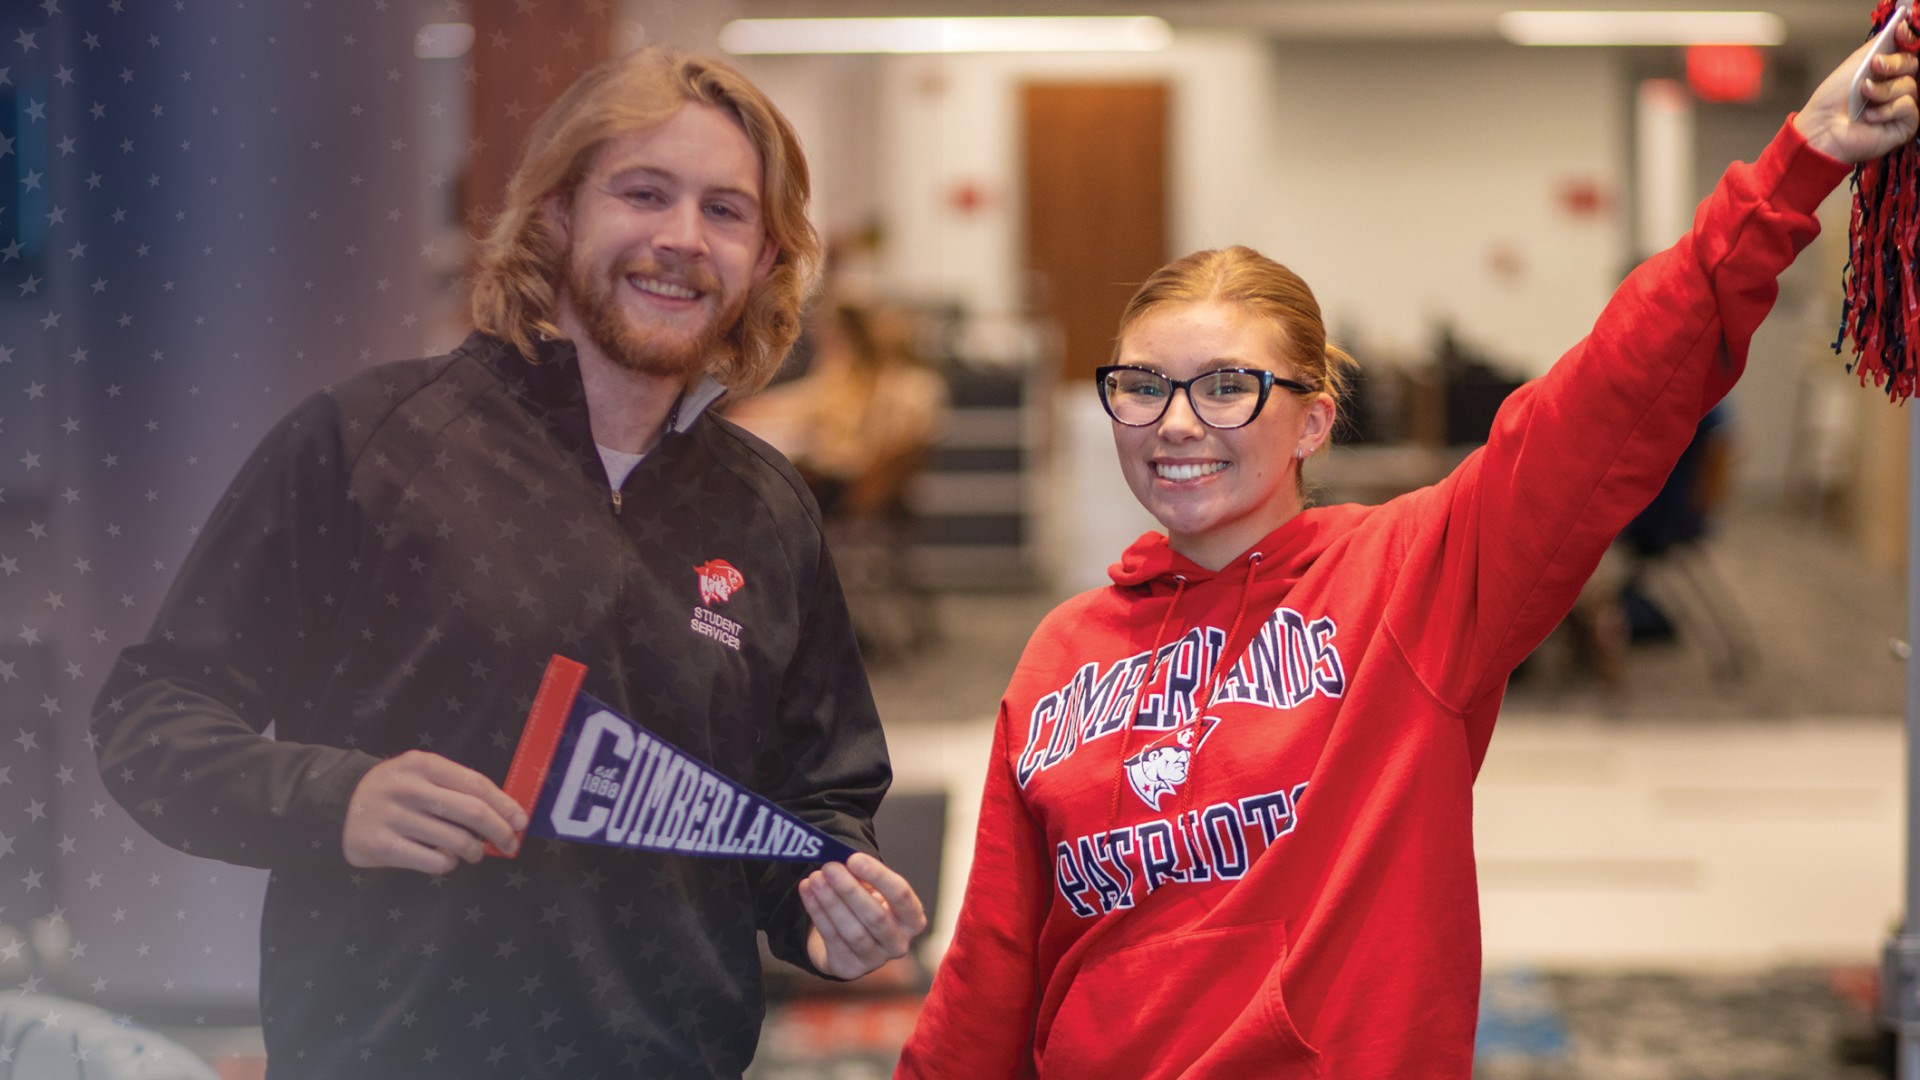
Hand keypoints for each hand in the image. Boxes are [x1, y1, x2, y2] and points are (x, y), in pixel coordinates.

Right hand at [342, 750, 528, 873]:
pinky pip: (434, 862)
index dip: (505, 805)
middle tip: (510, 845)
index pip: (476, 785)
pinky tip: (444, 859)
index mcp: (424, 764)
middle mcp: (409, 788)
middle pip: (472, 812)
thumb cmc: (395, 790)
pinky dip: (448, 864)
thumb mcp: (421, 773)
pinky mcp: (381, 846)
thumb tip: (506, 814)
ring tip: (472, 852)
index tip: (522, 822)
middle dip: (500, 832)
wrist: (338, 804)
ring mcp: (393, 817)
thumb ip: (457, 787)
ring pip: (457, 842)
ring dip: (474, 852)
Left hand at [800, 852, 929, 979]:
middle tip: (829, 867)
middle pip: (875, 916)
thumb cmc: (866, 905)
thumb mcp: (871, 889)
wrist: (849, 939)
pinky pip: (832, 939)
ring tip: (815, 878)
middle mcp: (899, 943)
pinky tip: (807, 891)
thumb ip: (862, 875)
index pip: (900, 895)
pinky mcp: (850, 968)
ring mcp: (875, 960)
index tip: (854, 859)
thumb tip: (840, 858)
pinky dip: (817, 912)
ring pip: (852, 931)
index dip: (878, 876)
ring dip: (830, 902)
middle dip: (849, 890)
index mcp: (912, 919)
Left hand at [1795, 19, 1919, 163]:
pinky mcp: (1905, 124)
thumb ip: (1878, 45)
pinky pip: (1908, 106)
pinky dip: (1887, 110)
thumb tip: (1897, 26)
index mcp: (1887, 71)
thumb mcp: (1855, 64)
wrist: (1823, 128)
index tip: (1899, 33)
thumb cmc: (1832, 100)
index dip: (1906, 40)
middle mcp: (1897, 86)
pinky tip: (1870, 117)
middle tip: (1874, 67)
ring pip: (1910, 86)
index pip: (1907, 51)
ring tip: (1864, 98)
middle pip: (1913, 64)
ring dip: (1883, 91)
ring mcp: (1902, 105)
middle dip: (1893, 64)